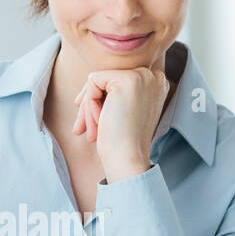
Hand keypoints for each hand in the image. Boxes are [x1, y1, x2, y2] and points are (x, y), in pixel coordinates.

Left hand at [73, 66, 169, 182]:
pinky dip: (89, 104)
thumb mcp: (123, 112)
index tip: (92, 116)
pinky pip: (93, 82)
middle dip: (89, 103)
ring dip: (87, 108)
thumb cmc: (123, 142)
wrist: (128, 159)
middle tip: (79, 130)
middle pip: (107, 80)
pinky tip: (98, 123)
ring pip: (98, 81)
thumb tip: (89, 84)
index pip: (117, 80)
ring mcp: (142, 76)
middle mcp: (153, 76)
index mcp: (155, 84)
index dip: (100, 97)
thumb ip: (114, 94)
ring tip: (88, 132)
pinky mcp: (127, 80)